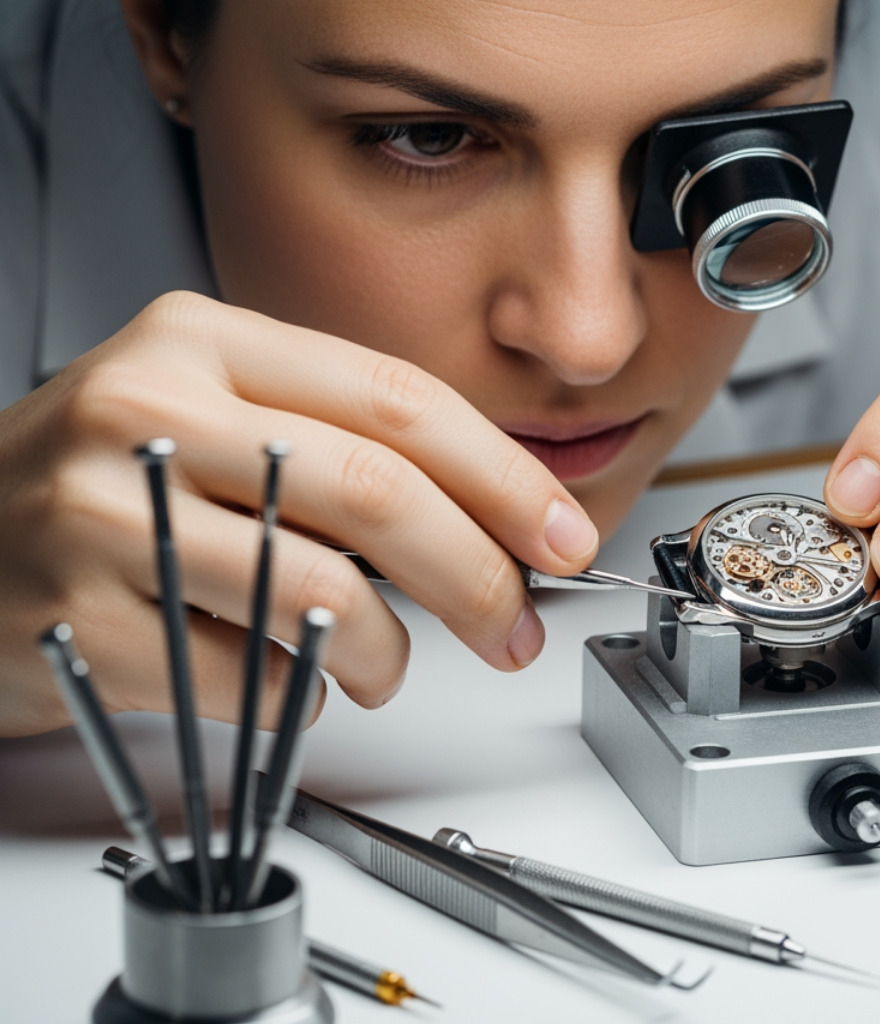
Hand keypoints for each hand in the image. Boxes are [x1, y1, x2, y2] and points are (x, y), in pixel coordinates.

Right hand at [0, 292, 596, 735]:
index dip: (503, 476)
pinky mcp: (79, 616)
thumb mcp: (217, 418)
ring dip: (383, 653)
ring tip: (380, 666)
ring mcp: (103, 511)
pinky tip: (274, 677)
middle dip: (476, 574)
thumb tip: (497, 518)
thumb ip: (340, 447)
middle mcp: (149, 406)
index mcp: (205, 340)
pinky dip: (291, 695)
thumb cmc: (102, 485)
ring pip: (318, 593)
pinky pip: (244, 675)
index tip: (562, 533)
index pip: (400, 400)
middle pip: (376, 491)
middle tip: (513, 625)